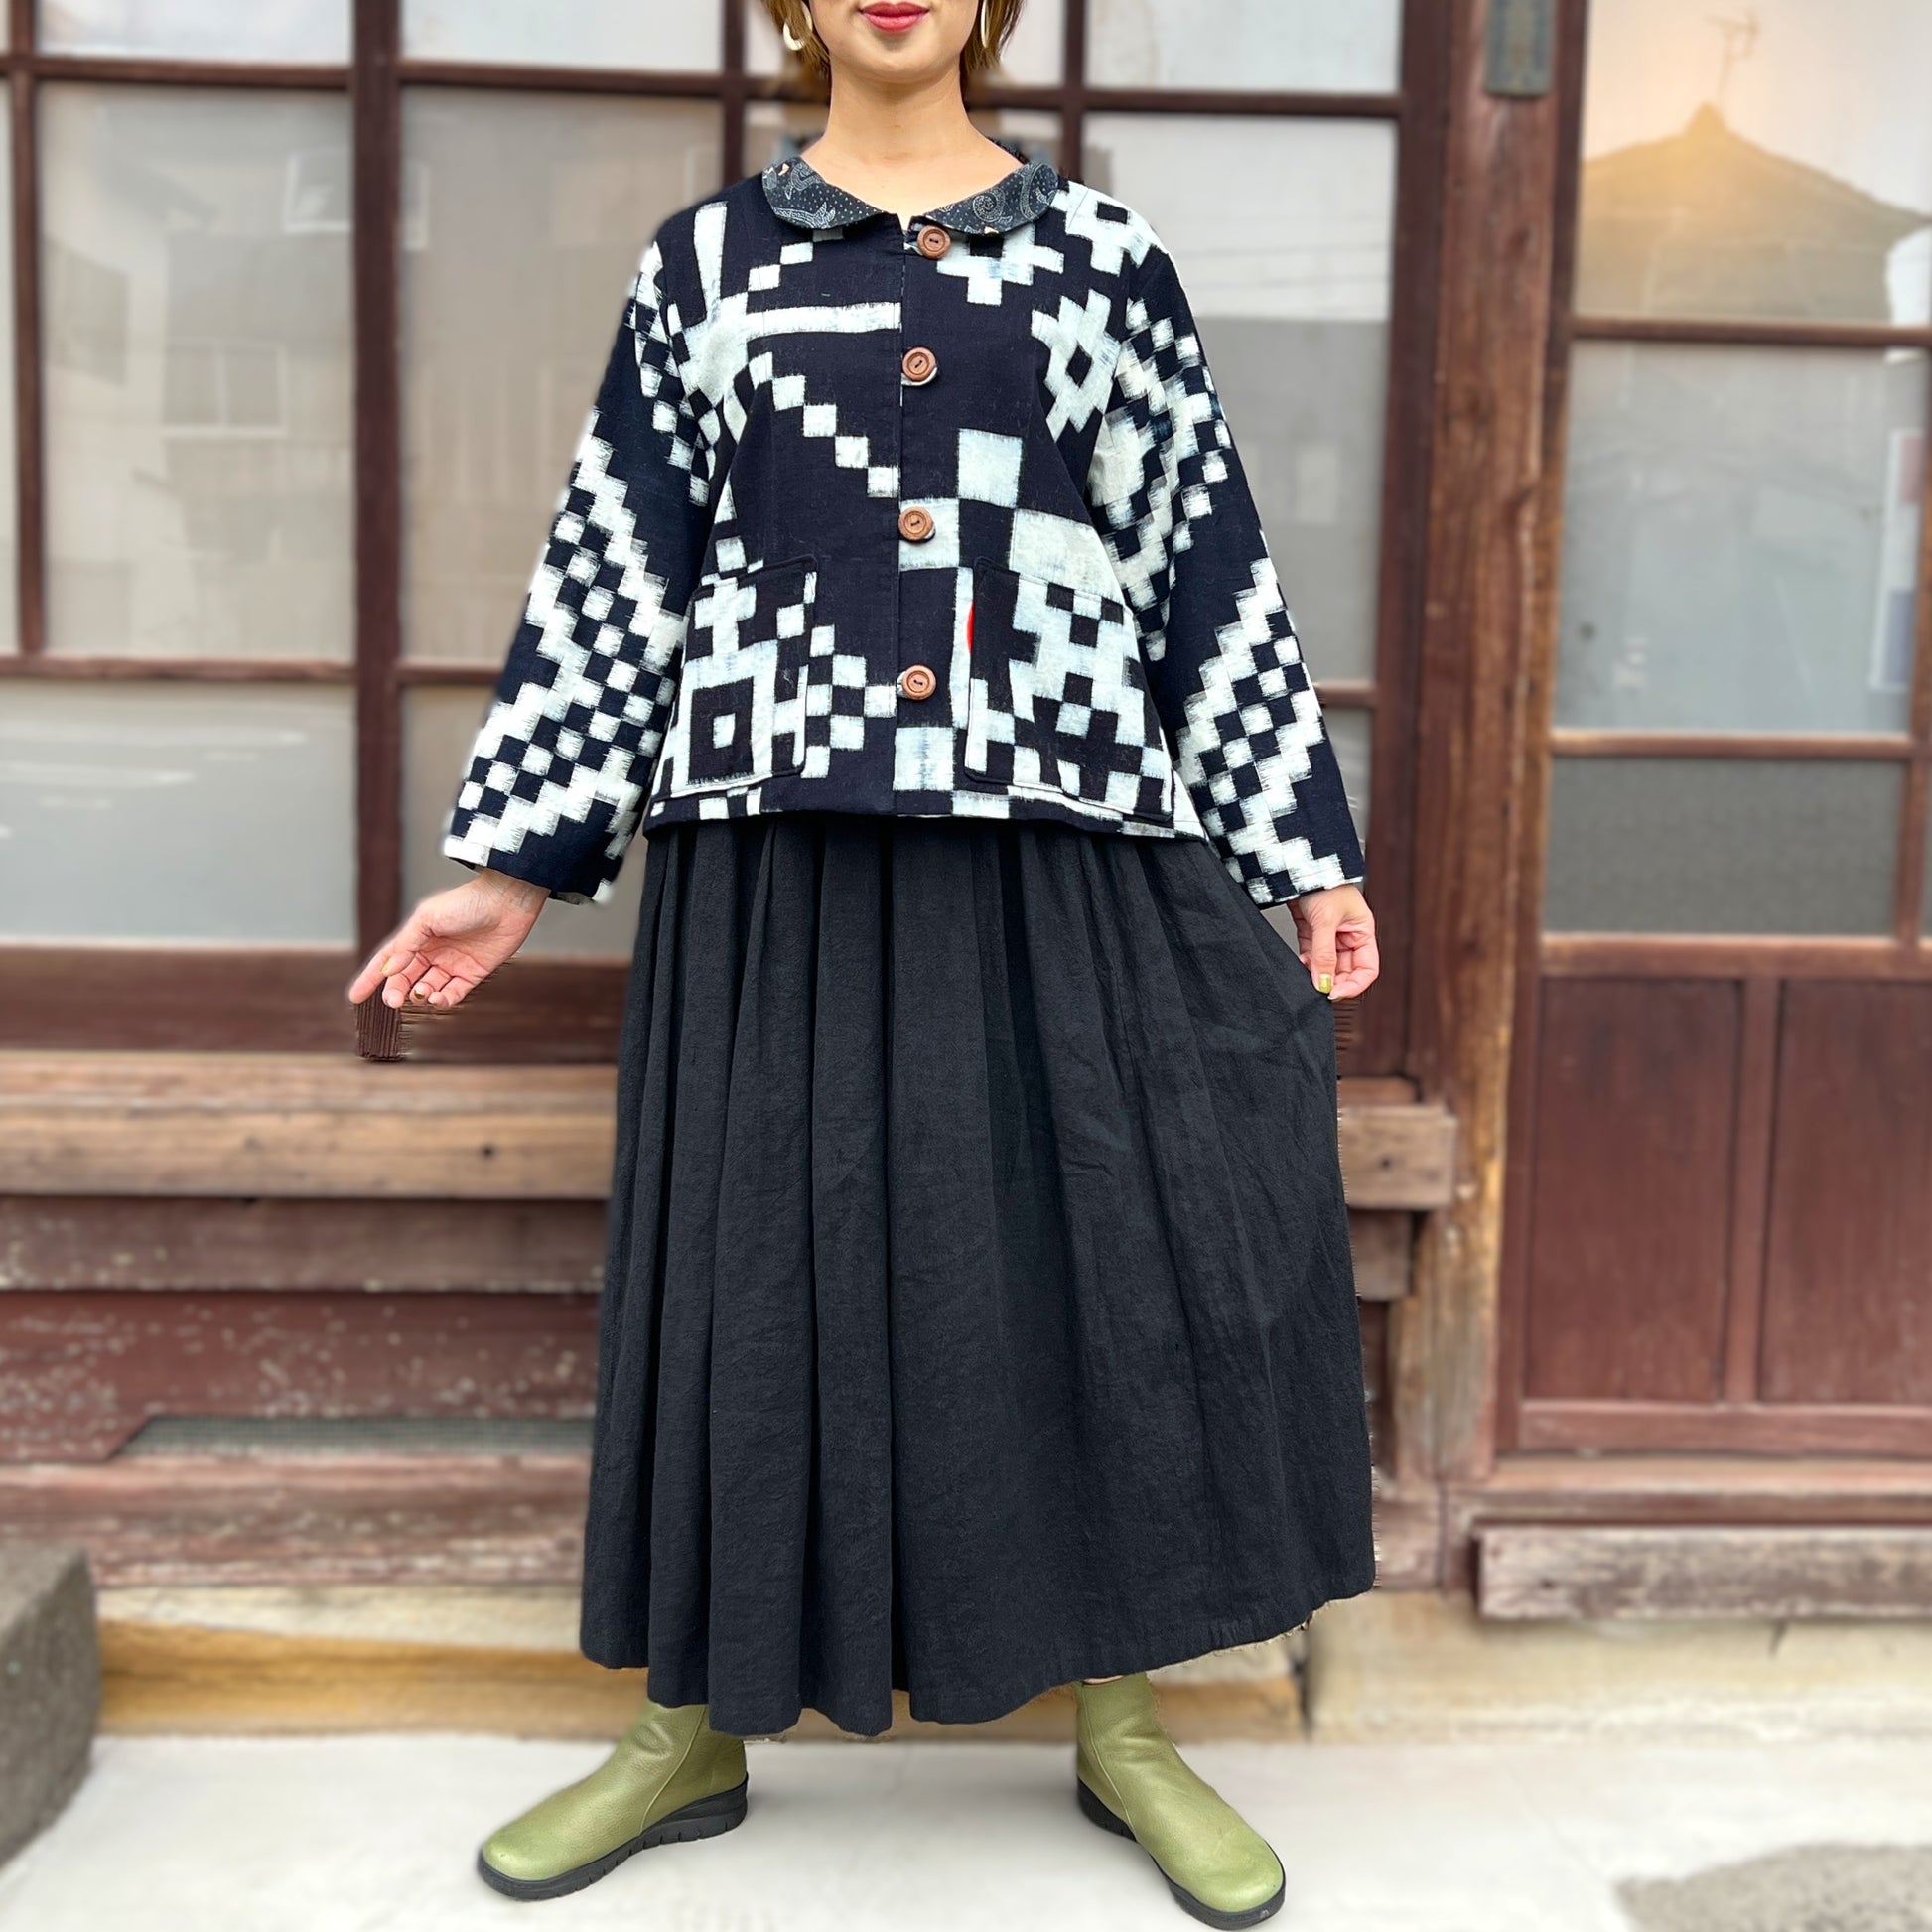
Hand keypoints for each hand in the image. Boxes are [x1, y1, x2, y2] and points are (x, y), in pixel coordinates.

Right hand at [345, 870, 549, 1010]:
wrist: (506, 902)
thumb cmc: (466, 903)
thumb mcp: (428, 918)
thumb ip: (407, 944)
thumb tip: (388, 969)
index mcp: (417, 936)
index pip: (387, 961)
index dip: (371, 978)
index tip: (355, 997)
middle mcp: (433, 952)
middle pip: (406, 978)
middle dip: (396, 991)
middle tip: (392, 1001)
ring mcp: (452, 964)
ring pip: (428, 989)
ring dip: (421, 996)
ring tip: (421, 995)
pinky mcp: (473, 974)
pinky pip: (453, 993)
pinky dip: (444, 1000)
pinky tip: (438, 998)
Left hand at [1287, 883, 1378, 999]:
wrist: (1298, 866)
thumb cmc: (1323, 883)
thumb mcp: (1326, 921)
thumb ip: (1324, 955)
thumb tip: (1324, 984)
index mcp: (1363, 932)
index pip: (1367, 969)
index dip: (1354, 984)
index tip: (1335, 993)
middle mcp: (1349, 936)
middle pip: (1346, 970)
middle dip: (1333, 981)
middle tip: (1318, 988)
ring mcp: (1330, 935)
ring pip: (1327, 965)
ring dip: (1317, 973)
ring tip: (1307, 973)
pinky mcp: (1312, 933)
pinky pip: (1312, 956)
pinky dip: (1306, 963)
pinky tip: (1301, 963)